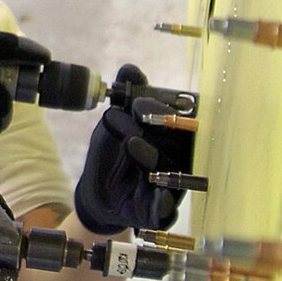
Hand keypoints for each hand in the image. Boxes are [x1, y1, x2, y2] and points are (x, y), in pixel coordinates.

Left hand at [74, 64, 195, 233]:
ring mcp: (176, 184)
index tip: (138, 101)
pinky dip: (164, 204)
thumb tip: (130, 70)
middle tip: (136, 113)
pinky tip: (159, 198)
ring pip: (172, 171)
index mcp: (176, 134)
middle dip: (160, 126)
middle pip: (180, 142)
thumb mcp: (116, 119)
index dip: (164, 105)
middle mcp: (182, 158)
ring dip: (153, 158)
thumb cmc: (115, 149)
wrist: (99, 190)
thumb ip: (128, 96)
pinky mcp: (163, 211)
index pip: (182, 116)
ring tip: (131, 145)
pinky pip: (169, 209)